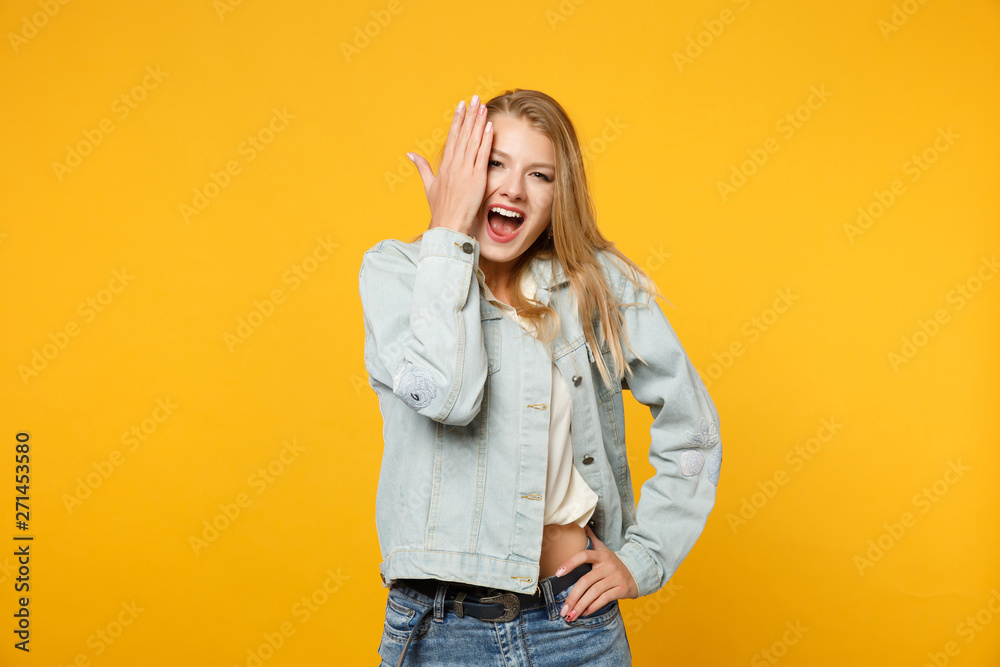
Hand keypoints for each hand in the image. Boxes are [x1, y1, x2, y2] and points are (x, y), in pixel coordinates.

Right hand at [408, 94, 493, 236]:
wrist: (448, 224)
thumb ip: (422, 168)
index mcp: (444, 165)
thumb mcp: (429, 186)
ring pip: (473, 141)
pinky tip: (489, 127)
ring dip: (478, 122)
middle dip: (469, 115)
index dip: (458, 120)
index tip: (461, 105)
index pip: (452, 137)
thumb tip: (410, 154)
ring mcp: (466, 170)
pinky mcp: (477, 177)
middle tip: (474, 98)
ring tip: (483, 107)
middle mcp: (454, 164)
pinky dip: (486, 140)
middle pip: (463, 134)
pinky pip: (482, 155)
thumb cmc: (440, 208)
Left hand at [556, 525, 638, 620]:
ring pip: (594, 593)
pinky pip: (604, 599)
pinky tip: (584, 613)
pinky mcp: (622, 589)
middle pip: (586, 581)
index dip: (570, 563)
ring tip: (570, 615)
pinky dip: (593, 607)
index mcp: (601, 555)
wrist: (638, 572)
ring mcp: (615, 577)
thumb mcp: (604, 549)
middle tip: (562, 609)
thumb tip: (581, 525)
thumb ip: (592, 538)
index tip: (558, 573)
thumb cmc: (615, 562)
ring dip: (581, 606)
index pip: (584, 555)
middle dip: (573, 597)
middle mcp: (608, 565)